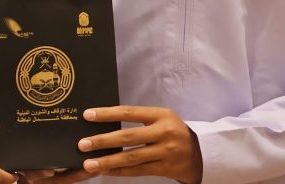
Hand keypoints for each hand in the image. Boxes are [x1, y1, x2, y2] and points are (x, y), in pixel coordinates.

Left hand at [73, 106, 202, 182]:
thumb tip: (105, 123)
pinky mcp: (166, 168)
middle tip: (82, 144)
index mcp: (161, 114)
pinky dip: (120, 171)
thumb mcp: (162, 118)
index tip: (87, 116)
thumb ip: (139, 119)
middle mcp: (164, 132)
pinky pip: (138, 171)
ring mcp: (166, 152)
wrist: (202, 153)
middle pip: (128, 137)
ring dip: (108, 161)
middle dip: (103, 141)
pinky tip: (106, 171)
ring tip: (89, 164)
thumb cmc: (173, 131)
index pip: (128, 112)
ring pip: (132, 158)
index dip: (107, 114)